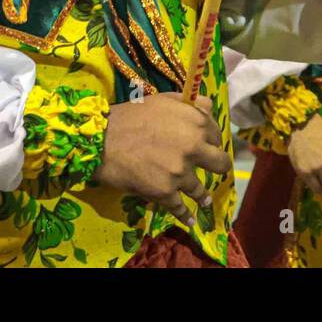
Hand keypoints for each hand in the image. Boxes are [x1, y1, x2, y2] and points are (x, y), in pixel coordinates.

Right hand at [93, 92, 231, 226]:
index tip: (207, 147)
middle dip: (217, 167)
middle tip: (213, 170)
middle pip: (220, 164)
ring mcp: (180, 172)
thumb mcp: (161, 100)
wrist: (101, 140)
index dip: (212, 141)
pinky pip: (180, 208)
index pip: (216, 135)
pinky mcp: (165, 192)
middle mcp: (193, 147)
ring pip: (200, 190)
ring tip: (205, 200)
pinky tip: (189, 220)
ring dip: (203, 196)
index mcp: (195, 121)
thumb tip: (210, 108)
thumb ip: (189, 104)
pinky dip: (185, 216)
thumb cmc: (128, 116)